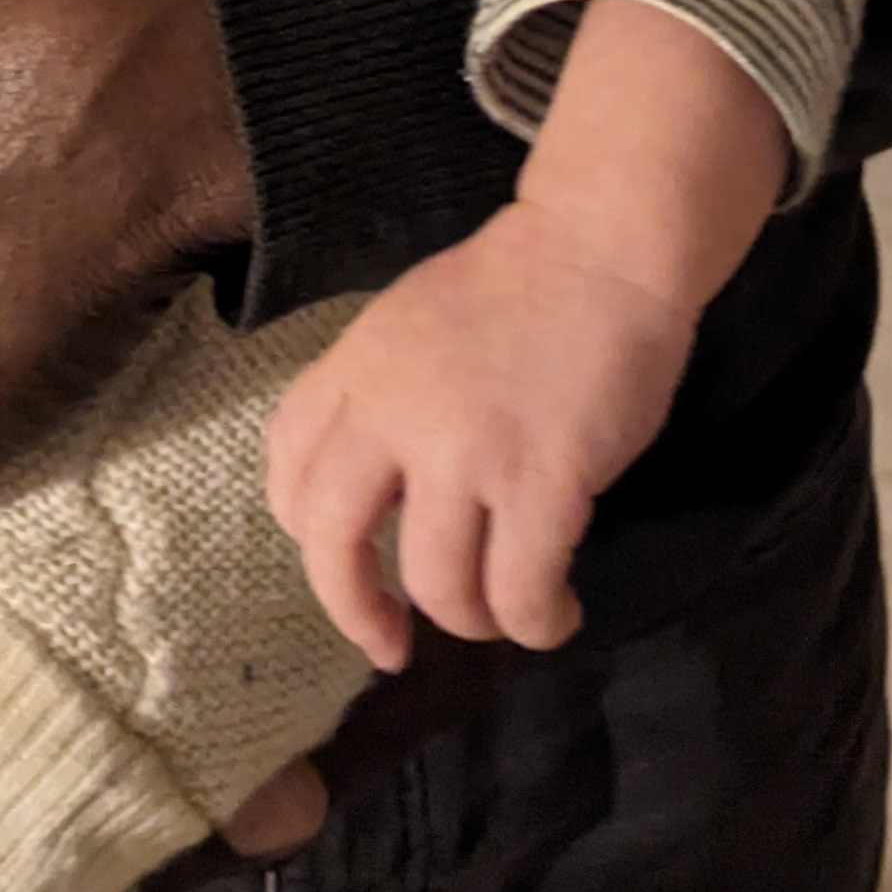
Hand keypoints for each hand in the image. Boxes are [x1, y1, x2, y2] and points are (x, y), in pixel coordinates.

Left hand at [265, 202, 698, 665]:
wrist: (602, 247)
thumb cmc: (520, 285)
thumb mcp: (413, 324)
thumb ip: (382, 396)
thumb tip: (382, 492)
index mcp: (357, 367)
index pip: (288, 465)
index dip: (307, 534)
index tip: (348, 563)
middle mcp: (394, 413)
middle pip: (332, 543)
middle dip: (357, 612)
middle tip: (391, 644)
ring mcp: (466, 450)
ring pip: (438, 588)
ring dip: (471, 621)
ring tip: (506, 611)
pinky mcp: (541, 480)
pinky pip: (519, 592)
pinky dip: (537, 622)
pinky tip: (557, 611)